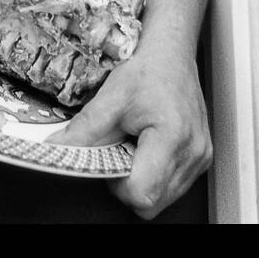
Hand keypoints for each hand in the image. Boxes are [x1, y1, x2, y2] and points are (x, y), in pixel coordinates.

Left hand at [45, 40, 211, 219]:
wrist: (171, 54)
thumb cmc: (148, 71)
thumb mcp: (110, 98)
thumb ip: (82, 132)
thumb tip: (56, 151)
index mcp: (172, 137)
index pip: (142, 193)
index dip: (118, 186)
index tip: (110, 161)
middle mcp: (193, 152)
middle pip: (152, 203)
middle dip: (128, 186)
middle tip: (120, 152)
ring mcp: (201, 157)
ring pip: (164, 199)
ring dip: (143, 181)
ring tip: (136, 146)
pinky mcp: (202, 158)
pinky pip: (174, 186)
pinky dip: (156, 175)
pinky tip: (149, 149)